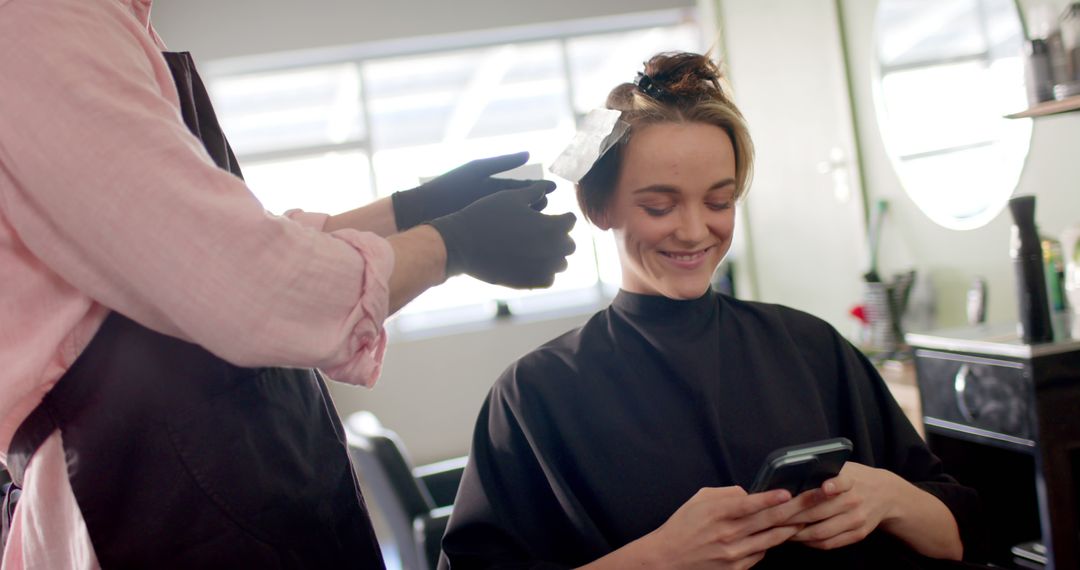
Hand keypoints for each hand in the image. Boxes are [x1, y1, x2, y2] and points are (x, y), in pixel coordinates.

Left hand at [392, 152, 542, 230]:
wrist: (424, 210)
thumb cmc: (449, 187)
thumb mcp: (477, 171)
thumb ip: (503, 163)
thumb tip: (529, 154)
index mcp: (491, 186)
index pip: (520, 187)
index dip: (537, 187)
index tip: (553, 188)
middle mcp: (491, 203)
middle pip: (520, 205)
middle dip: (536, 207)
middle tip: (552, 210)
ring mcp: (487, 220)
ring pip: (514, 222)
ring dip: (529, 224)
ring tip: (543, 226)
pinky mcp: (482, 234)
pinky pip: (503, 235)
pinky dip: (516, 237)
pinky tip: (530, 242)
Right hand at [427, 181, 575, 287]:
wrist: (460, 244)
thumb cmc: (484, 215)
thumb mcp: (510, 196)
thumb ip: (534, 192)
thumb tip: (547, 188)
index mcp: (550, 226)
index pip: (570, 221)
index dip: (563, 216)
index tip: (556, 216)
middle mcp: (550, 250)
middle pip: (569, 245)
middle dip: (561, 238)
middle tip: (549, 233)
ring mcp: (540, 269)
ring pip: (561, 264)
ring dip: (555, 256)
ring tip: (541, 249)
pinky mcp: (528, 283)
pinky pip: (548, 280)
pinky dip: (545, 272)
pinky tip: (533, 263)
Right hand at [641, 487, 812, 569]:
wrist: (667, 559)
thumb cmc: (682, 526)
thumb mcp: (698, 500)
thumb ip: (726, 494)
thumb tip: (750, 494)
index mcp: (717, 514)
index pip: (748, 505)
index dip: (769, 499)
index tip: (787, 492)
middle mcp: (728, 534)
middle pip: (768, 521)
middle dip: (794, 509)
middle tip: (814, 500)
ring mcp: (734, 554)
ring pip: (771, 539)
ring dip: (791, 528)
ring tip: (807, 517)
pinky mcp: (737, 568)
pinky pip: (762, 553)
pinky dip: (772, 542)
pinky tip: (781, 534)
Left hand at [785, 462, 900, 549]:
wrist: (886, 494)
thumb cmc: (854, 478)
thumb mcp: (844, 468)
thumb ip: (823, 472)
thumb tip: (789, 478)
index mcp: (850, 480)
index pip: (841, 482)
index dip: (832, 485)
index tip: (824, 487)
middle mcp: (854, 500)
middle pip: (819, 511)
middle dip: (791, 516)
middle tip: (772, 517)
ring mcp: (857, 519)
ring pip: (821, 531)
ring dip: (797, 534)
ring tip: (780, 530)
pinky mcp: (858, 534)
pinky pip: (830, 543)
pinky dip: (810, 543)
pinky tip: (797, 538)